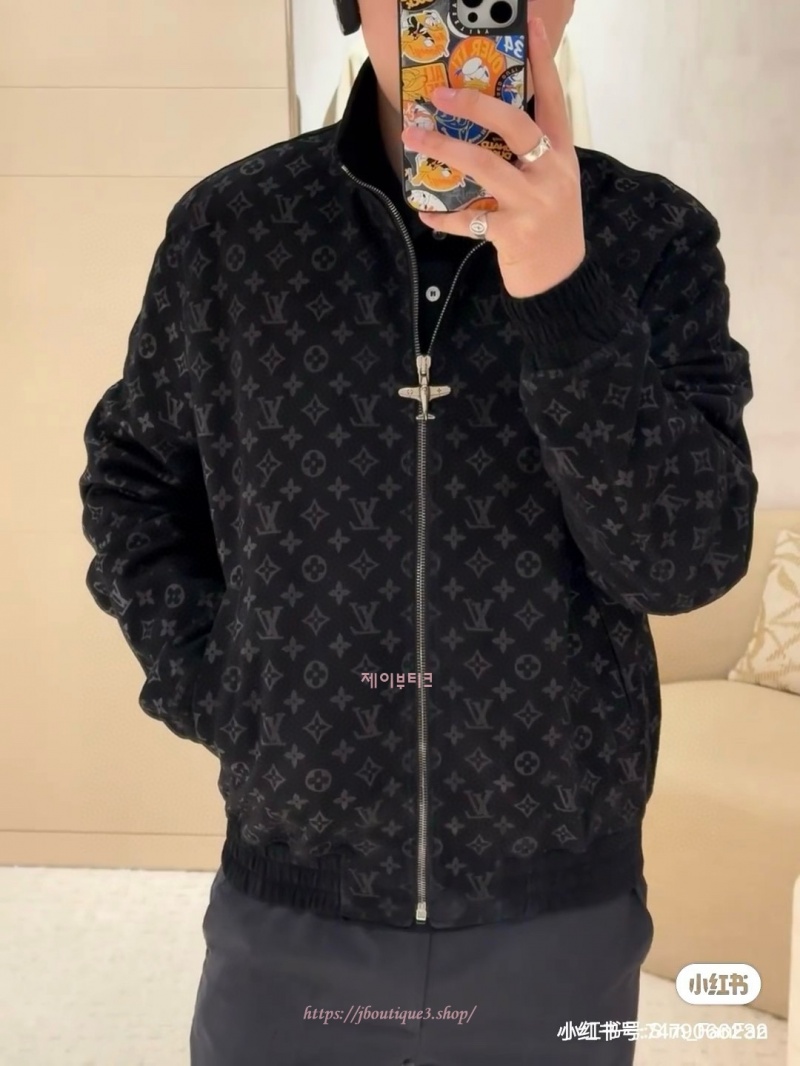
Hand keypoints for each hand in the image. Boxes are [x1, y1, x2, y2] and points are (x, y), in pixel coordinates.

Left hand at [400, 7, 585, 298]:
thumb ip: (529, 153)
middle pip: (515, 127)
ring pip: (484, 167)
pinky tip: (424, 211)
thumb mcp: (550, 181)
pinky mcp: (514, 235)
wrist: (561, 280)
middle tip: (440, 94)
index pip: (553, 99)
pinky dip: (443, 217)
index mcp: (562, 154)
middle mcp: (551, 174)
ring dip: (445, 150)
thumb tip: (485, 119)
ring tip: (415, 137)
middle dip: (476, 105)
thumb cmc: (548, 223)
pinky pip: (470, 222)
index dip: (543, 61)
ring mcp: (533, 204)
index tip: (532, 26)